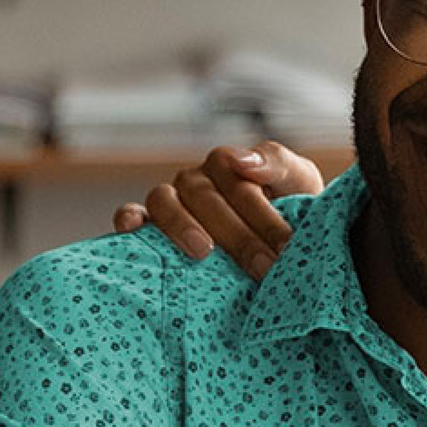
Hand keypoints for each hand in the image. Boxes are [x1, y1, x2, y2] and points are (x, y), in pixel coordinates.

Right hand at [112, 139, 321, 279]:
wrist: (280, 249)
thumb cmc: (291, 212)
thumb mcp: (299, 182)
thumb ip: (277, 162)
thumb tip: (240, 159)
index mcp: (230, 166)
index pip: (239, 180)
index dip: (262, 214)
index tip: (285, 246)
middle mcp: (197, 180)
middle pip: (205, 196)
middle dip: (237, 235)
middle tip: (263, 267)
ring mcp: (171, 201)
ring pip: (164, 201)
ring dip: (181, 224)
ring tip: (203, 251)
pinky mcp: (149, 225)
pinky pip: (131, 214)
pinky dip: (128, 219)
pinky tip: (133, 231)